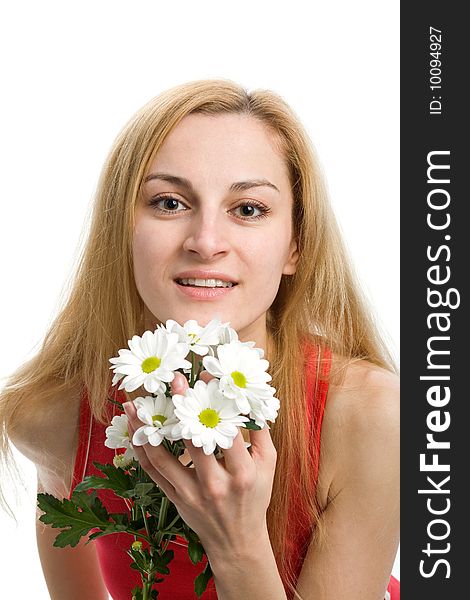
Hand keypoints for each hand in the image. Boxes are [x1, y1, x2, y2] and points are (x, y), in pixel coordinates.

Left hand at [123, 371, 277, 559]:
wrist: (237, 542)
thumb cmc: (255, 499)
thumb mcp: (269, 466)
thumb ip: (262, 432)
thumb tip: (251, 398)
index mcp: (242, 473)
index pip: (227, 429)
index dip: (217, 400)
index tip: (208, 374)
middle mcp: (214, 484)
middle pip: (191, 439)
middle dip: (181, 406)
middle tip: (173, 379)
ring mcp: (190, 493)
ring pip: (161, 457)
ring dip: (145, 428)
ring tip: (134, 404)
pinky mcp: (174, 498)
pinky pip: (152, 472)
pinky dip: (141, 450)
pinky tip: (134, 430)